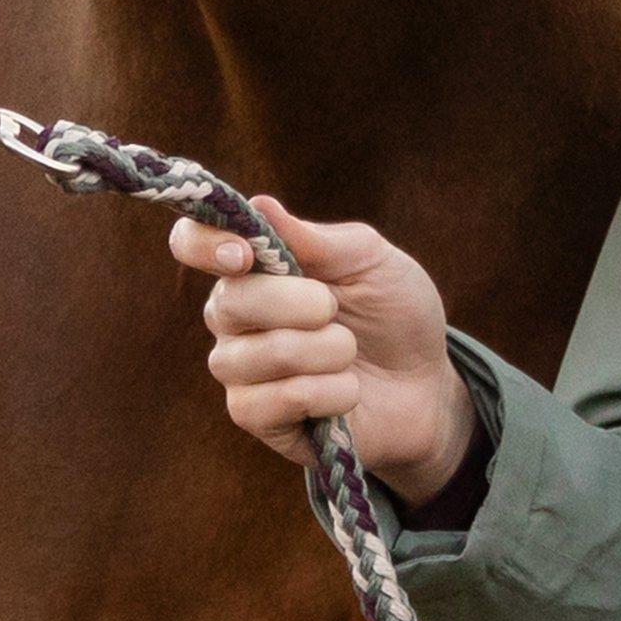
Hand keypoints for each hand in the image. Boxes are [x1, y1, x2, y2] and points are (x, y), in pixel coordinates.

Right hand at [167, 197, 475, 493]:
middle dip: (294, 304)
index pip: (192, 242)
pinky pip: (272, 401)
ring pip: (253, 356)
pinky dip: (325, 392)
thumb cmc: (394, 314)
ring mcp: (241, 370)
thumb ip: (317, 238)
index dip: (204, 244)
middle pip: (226, 303)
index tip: (244, 255)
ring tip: (349, 353)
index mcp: (254, 268)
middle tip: (334, 308)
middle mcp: (234, 316)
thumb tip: (259, 203)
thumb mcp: (371, 262)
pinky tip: (347, 392)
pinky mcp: (257, 417)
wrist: (428, 384)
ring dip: (321, 352)